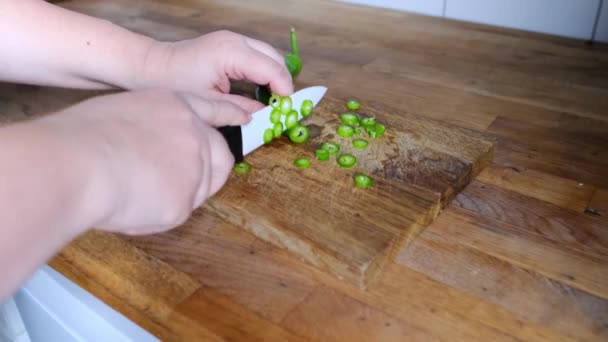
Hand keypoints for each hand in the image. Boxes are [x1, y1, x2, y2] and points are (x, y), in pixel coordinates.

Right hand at [43, 89, 245, 234]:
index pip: (212, 108)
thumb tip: (153, 148)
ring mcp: (194, 167)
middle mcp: (193, 133)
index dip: (228, 114)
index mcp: (174, 106)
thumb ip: (152, 127)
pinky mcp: (185, 201)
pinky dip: (155, 215)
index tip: (244, 118)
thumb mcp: (122, 112)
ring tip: (135, 192)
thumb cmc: (81, 138)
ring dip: (175, 194)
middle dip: (211, 172)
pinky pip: (176, 212)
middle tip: (181, 185)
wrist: (75, 165)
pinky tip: (129, 205)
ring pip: (199, 189)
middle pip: (220, 156)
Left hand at [135, 30, 293, 113]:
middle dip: (282, 83)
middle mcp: (236, 40)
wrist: (151, 66)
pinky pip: (258, 55)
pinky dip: (264, 71)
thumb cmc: (174, 83)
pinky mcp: (230, 43)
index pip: (272, 69)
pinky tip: (260, 89)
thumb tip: (265, 116)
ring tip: (272, 100)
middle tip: (282, 107)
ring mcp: (233, 39)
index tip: (288, 110)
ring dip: (274, 76)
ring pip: (269, 55)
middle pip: (275, 58)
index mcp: (231, 53)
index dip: (284, 90)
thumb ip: (241, 108)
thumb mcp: (209, 103)